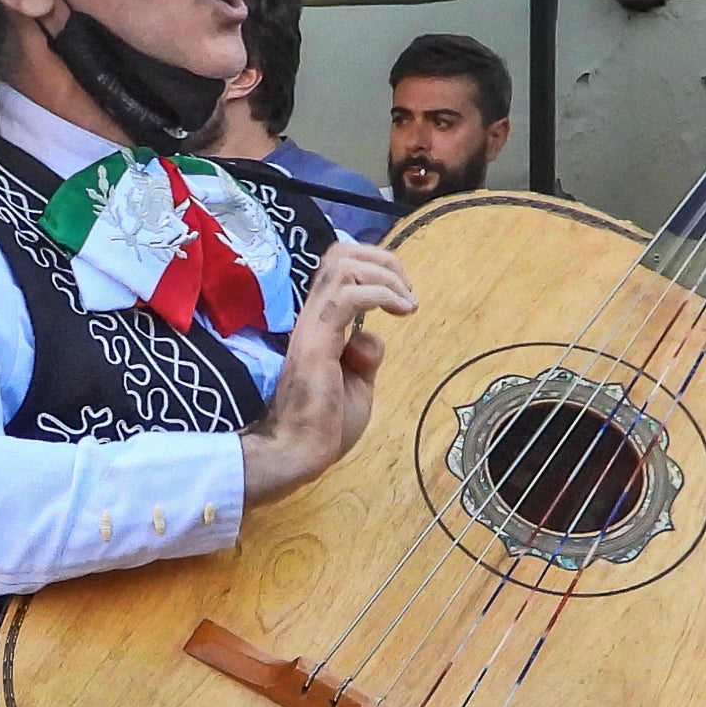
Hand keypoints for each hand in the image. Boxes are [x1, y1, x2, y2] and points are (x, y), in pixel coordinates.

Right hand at [241, 245, 416, 507]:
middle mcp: (313, 316)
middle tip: (406, 290)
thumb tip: (370, 336)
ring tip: (406, 302)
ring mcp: (312, 326)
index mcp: (321, 323)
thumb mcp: (357, 385)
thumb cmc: (324, 426)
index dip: (373, 265)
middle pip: (339, 254)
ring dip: (384, 274)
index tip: (400, 295)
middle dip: (382, 259)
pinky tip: (402, 312)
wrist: (298, 452)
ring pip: (343, 266)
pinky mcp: (317, 341)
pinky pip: (349, 296)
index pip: (337, 267)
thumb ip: (364, 357)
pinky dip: (382, 294)